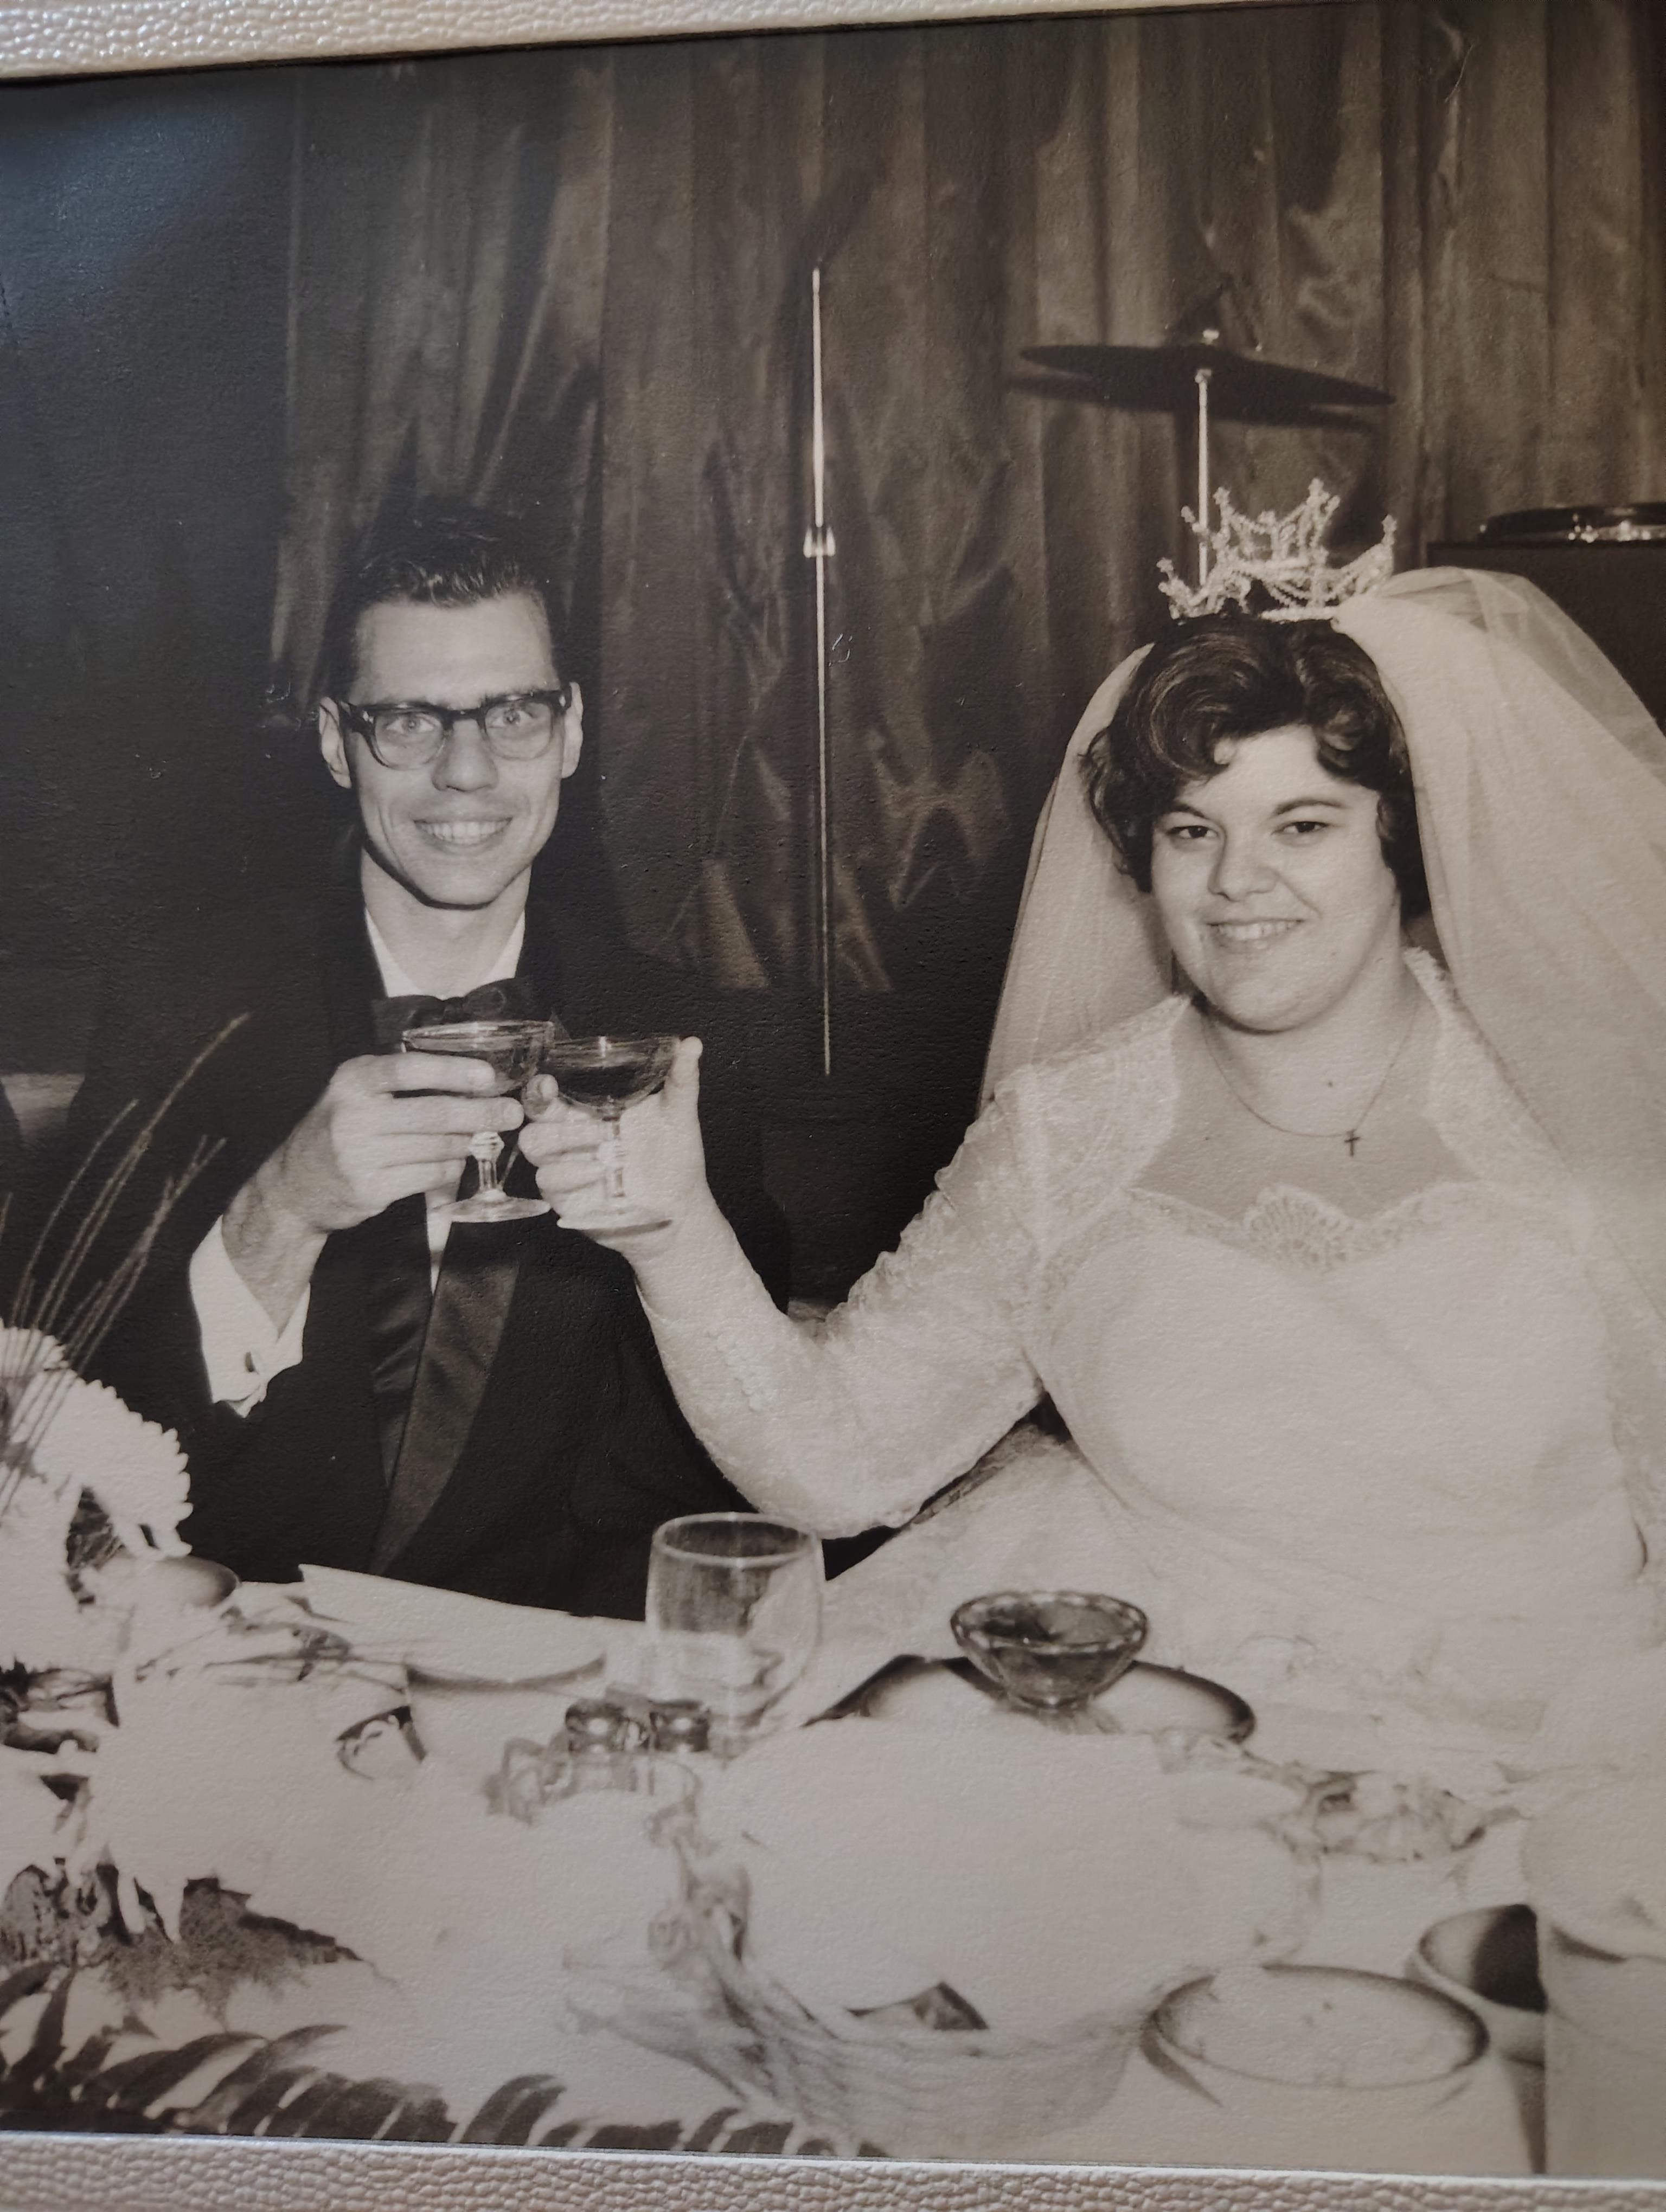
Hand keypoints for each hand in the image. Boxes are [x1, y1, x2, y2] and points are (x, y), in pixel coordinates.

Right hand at [250, 1051, 524, 1238]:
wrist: (295, 1186)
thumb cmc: (339, 1132)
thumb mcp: (356, 1095)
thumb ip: (400, 1085)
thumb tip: (471, 1084)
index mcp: (352, 1081)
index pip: (409, 1069)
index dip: (454, 1071)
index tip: (489, 1077)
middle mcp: (353, 1115)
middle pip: (433, 1113)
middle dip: (480, 1113)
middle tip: (511, 1113)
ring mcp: (360, 1155)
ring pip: (437, 1148)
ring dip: (466, 1144)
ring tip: (480, 1139)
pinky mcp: (370, 1189)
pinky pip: (429, 1176)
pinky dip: (450, 1170)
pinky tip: (453, 1164)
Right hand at [521, 1035, 715, 1245]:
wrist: (680, 1205)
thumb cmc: (675, 1156)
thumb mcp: (679, 1116)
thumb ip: (680, 1080)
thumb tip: (692, 1044)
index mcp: (588, 1112)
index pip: (549, 1094)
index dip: (540, 1087)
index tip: (549, 1083)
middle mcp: (570, 1137)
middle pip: (532, 1119)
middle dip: (542, 1110)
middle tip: (569, 1110)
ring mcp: (565, 1167)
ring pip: (534, 1147)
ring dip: (562, 1142)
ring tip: (600, 1145)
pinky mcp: (566, 1197)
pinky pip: (549, 1182)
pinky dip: (571, 1174)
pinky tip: (599, 1172)